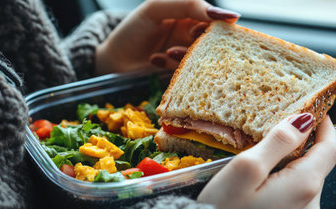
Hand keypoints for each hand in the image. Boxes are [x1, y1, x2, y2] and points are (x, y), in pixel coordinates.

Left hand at [95, 0, 239, 73]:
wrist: (113, 61)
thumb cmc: (131, 31)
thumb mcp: (156, 9)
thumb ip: (187, 5)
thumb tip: (221, 14)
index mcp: (189, 15)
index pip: (213, 19)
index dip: (219, 23)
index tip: (220, 25)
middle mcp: (190, 36)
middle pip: (211, 40)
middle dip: (201, 44)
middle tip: (185, 43)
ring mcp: (186, 56)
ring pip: (201, 58)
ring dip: (183, 56)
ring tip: (165, 53)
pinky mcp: (180, 74)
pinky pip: (189, 72)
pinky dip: (172, 66)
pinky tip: (154, 60)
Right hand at [197, 114, 335, 208]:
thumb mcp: (247, 167)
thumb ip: (278, 142)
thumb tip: (302, 120)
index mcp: (304, 185)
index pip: (330, 148)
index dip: (325, 126)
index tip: (314, 108)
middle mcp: (310, 202)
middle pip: (320, 162)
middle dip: (308, 139)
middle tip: (285, 120)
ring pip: (307, 176)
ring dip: (296, 157)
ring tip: (271, 144)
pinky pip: (296, 190)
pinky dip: (288, 174)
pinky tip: (266, 171)